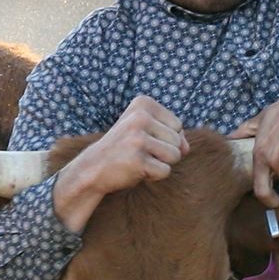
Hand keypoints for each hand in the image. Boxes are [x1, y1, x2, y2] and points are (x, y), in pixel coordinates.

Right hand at [52, 94, 183, 232]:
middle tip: (138, 152)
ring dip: (160, 163)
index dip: (164, 138)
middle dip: (164, 152)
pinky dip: (154, 175)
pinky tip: (135, 169)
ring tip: (138, 159)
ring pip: (175, 156)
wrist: (92, 168)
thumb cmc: (125, 149)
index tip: (141, 138)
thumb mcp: (148, 132)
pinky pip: (165, 171)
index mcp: (143, 103)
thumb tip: (186, 149)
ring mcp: (137, 139)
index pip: (178, 124)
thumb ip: (174, 136)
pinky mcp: (137, 160)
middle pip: (178, 140)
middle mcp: (140, 117)